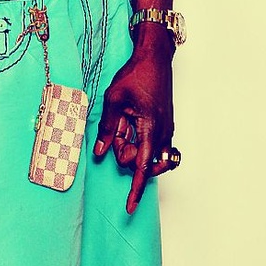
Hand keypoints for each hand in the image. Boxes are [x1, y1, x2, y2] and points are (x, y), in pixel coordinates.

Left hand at [94, 38, 174, 214]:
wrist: (155, 58)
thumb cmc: (136, 74)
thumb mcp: (114, 99)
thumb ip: (107, 127)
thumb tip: (99, 152)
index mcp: (151, 128)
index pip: (142, 167)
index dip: (135, 189)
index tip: (129, 207)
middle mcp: (162, 134)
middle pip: (142, 163)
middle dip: (125, 155)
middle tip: (115, 133)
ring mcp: (165, 131)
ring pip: (147, 155)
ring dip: (131, 148)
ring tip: (122, 128)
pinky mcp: (164, 126)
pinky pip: (151, 145)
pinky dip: (138, 141)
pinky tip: (128, 126)